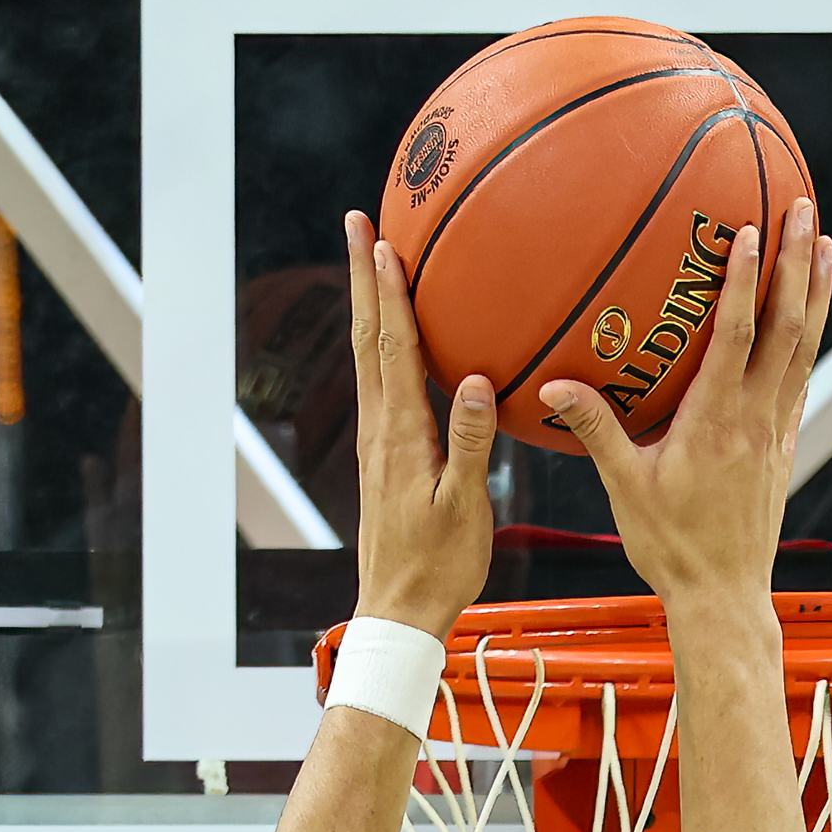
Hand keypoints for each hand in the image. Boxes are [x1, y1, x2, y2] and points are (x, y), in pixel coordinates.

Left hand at [346, 210, 495, 640]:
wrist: (400, 609)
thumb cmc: (438, 566)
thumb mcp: (463, 507)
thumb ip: (469, 443)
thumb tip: (474, 380)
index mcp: (401, 436)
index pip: (392, 349)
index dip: (390, 292)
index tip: (384, 241)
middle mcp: (381, 429)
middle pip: (368, 337)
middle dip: (364, 276)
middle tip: (358, 222)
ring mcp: (378, 441)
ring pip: (369, 356)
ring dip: (369, 302)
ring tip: (371, 259)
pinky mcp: (384, 454)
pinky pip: (380, 382)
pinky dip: (382, 342)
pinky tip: (392, 334)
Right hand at [538, 199, 831, 617]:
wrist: (723, 597)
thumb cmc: (671, 548)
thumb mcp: (625, 488)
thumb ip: (594, 430)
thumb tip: (553, 386)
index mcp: (715, 421)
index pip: (737, 335)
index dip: (743, 279)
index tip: (749, 230)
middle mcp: (755, 419)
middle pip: (786, 328)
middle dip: (796, 266)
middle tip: (803, 212)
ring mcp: (775, 432)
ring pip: (804, 349)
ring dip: (815, 294)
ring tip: (823, 245)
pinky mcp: (782, 449)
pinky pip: (800, 381)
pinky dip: (807, 342)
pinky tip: (810, 319)